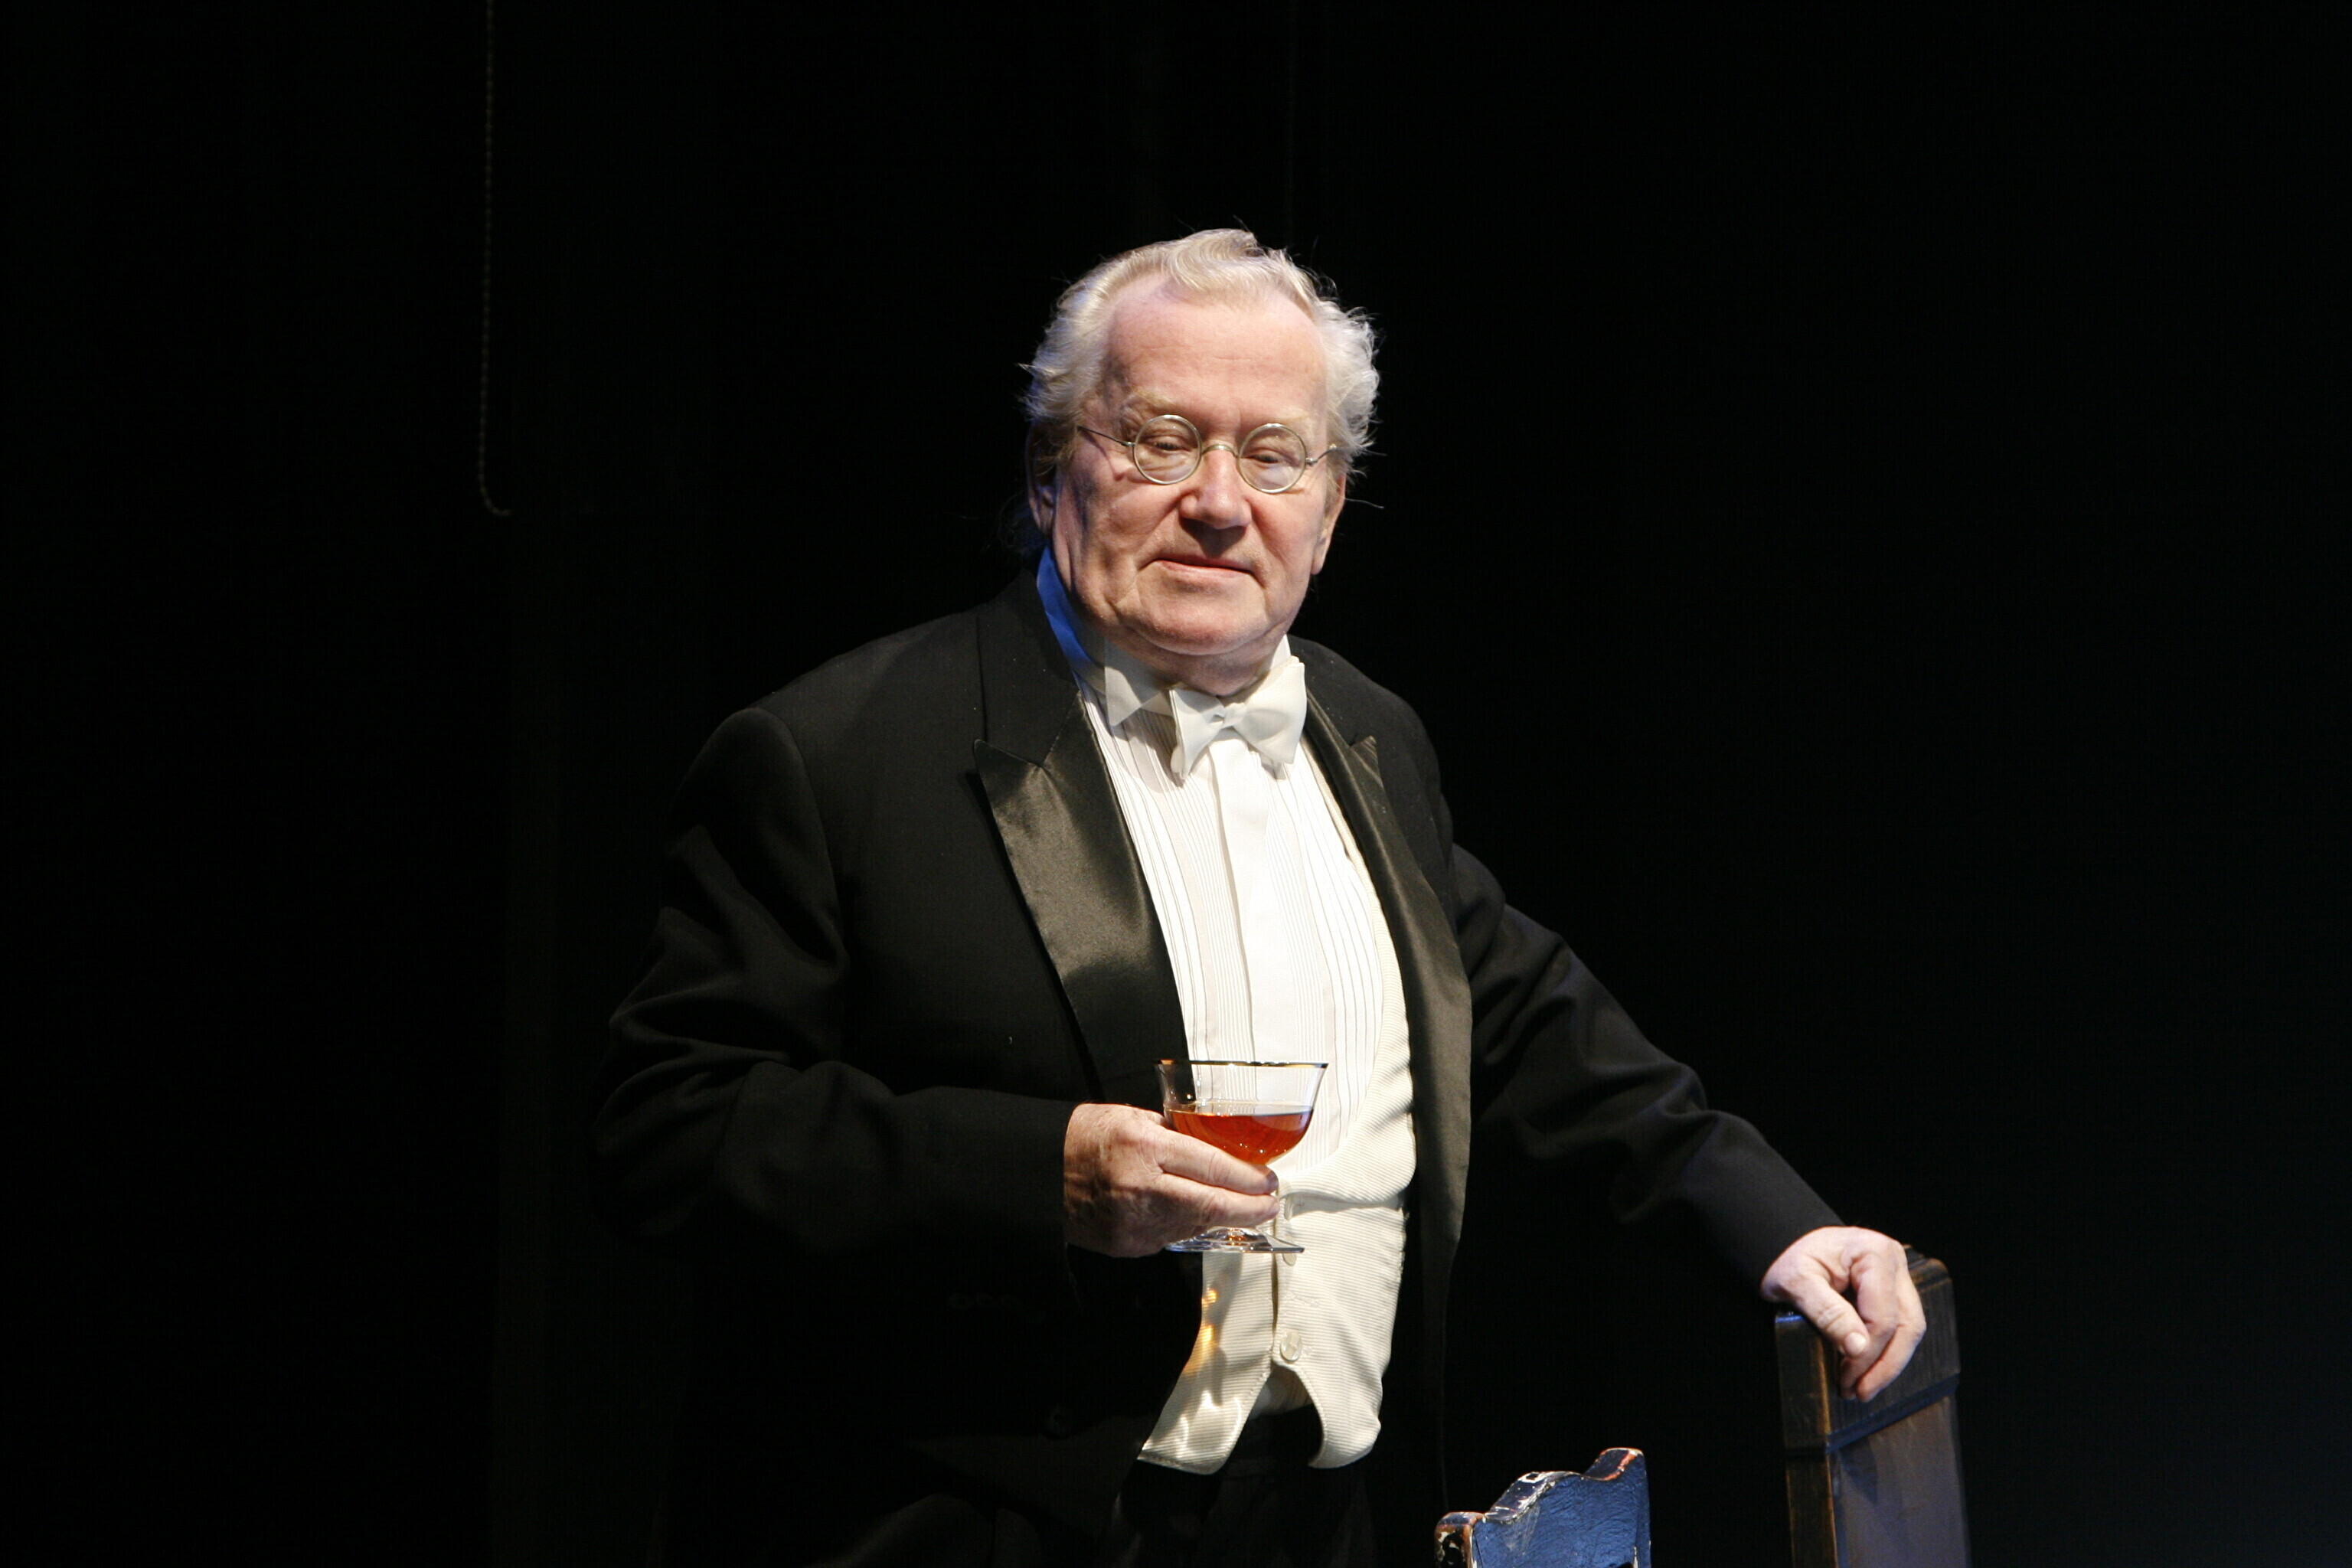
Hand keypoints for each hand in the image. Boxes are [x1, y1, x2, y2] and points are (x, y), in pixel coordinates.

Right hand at [1063, 1102, 1280, 1256]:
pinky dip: (1188, 1226)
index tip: (1268, 1181)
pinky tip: (1194, 1215)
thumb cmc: (1081, 1139)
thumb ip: (1175, 1133)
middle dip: (1251, 1208)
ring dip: (1223, 1219)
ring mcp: (1134, 1222)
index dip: (1249, 1178)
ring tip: (1240, 1208)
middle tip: (1270, 1204)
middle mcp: (1141, 1187)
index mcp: (1145, 1147)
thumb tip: (1216, 1148)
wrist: (1037, 1174)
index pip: (1214, 1167)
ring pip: (1197, 1226)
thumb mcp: (1132, 1117)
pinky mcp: (1127, 1245)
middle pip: (1214, 1205)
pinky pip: (1171, 1237)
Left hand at [1761, 1227, 1925, 1401]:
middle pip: (1906, 1325)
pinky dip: (1885, 1350)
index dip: (1868, 1354)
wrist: (1782, 1242)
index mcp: (1874, 1254)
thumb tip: (1859, 1348)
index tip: (1846, 1378)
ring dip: (1888, 1363)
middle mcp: (1893, 1262)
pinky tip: (1867, 1370)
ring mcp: (1896, 1275)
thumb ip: (1828, 1313)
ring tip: (1862, 1388)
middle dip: (1885, 1365)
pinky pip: (1898, 1325)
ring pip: (1908, 1328)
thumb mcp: (1796, 1282)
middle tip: (1860, 1393)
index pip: (1882, 1316)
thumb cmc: (1786, 1258)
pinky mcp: (1890, 1289)